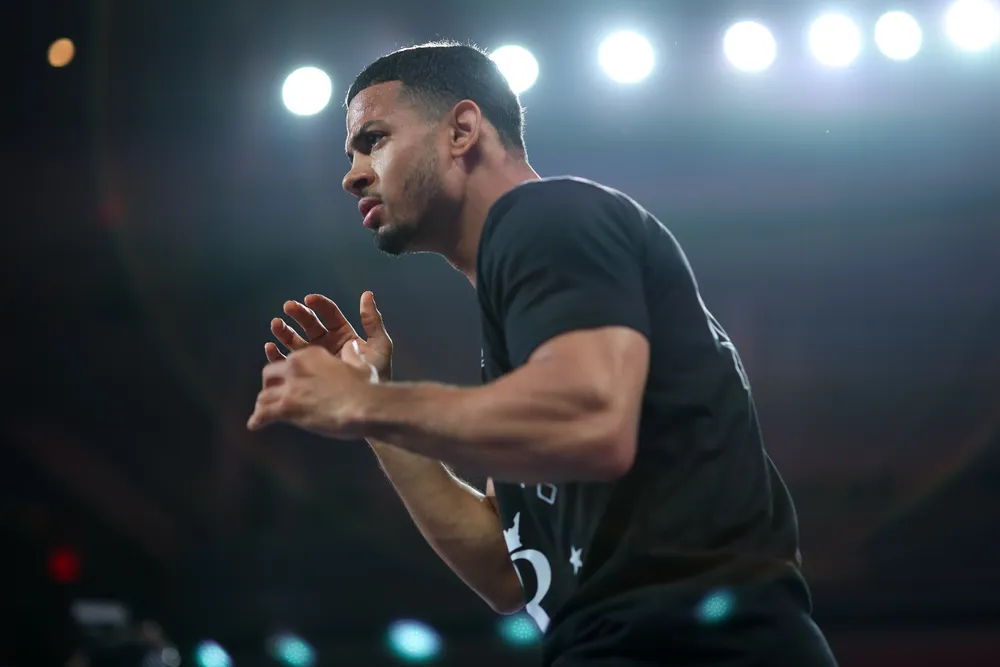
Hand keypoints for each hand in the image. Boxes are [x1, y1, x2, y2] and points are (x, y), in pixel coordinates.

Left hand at [246, 343, 375, 436]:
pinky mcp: (287, 407)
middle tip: (273, 397)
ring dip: (263, 405)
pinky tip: (255, 426)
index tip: (288, 381)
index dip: (287, 373)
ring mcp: (290, 387)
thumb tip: (353, 347)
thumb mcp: (361, 366)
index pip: (289, 361)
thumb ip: (353, 356)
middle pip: (269, 374)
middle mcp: (296, 366)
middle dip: (270, 386)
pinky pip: (263, 414)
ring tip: (262, 414)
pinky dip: (257, 420)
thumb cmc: (366, 388)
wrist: (364, 405)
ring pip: (264, 396)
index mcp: (312, 355)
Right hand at [265, 292, 391, 381]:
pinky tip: (270, 348)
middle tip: (288, 307)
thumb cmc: (378, 374)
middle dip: (298, 314)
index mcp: (343, 333)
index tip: (309, 299)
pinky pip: (288, 363)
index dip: (319, 305)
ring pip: (296, 341)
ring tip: (276, 325)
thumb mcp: (380, 345)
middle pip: (309, 324)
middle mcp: (327, 343)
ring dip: (284, 332)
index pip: (329, 314)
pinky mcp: (305, 373)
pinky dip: (277, 355)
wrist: (370, 402)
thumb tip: (367, 294)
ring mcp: (315, 358)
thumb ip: (373, 321)